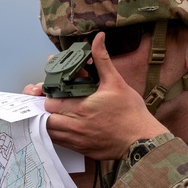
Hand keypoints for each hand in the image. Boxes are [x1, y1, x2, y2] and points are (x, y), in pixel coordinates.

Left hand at [43, 33, 167, 159]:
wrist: (142, 140)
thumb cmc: (131, 112)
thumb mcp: (116, 82)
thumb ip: (101, 60)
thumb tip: (98, 38)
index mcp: (81, 107)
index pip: (50, 102)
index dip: (49, 94)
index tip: (53, 90)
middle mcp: (75, 126)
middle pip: (46, 118)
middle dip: (48, 108)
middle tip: (55, 101)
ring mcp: (77, 140)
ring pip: (50, 132)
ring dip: (50, 122)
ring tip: (58, 113)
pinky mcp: (81, 150)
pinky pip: (60, 143)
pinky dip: (58, 134)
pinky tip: (67, 126)